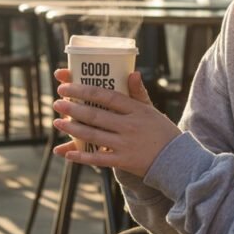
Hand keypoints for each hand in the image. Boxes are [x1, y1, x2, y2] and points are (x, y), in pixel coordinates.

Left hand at [52, 69, 179, 176]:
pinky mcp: (124, 162)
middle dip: (72, 108)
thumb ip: (138, 92)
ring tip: (57, 122)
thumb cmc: (160, 130)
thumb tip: (133, 72)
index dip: (84, 90)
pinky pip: (99, 159)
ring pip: (93, 135)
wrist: (175, 159)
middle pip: (96, 115)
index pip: (107, 96)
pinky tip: (67, 153)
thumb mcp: (151, 109)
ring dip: (72, 129)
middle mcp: (130, 126)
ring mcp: (126, 145)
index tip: (66, 86)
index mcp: (136, 109)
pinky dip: (82, 156)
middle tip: (57, 103)